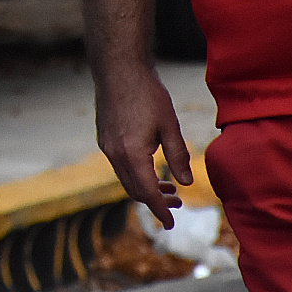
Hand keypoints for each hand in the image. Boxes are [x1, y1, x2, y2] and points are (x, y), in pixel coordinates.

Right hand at [92, 59, 190, 228]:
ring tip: (169, 186)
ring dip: (146, 187)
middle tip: (177, 203)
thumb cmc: (146, 93)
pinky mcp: (105, 137)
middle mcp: (114, 154)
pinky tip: (151, 165)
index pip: (147, 193)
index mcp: (132, 154)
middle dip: (154, 201)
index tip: (170, 224)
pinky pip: (120, 165)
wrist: (117, 68)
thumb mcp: (169, 125)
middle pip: (134, 190)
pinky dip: (135, 173)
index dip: (160, 210)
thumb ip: (178, 156)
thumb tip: (186, 182)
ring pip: (125, 178)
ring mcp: (106, 146)